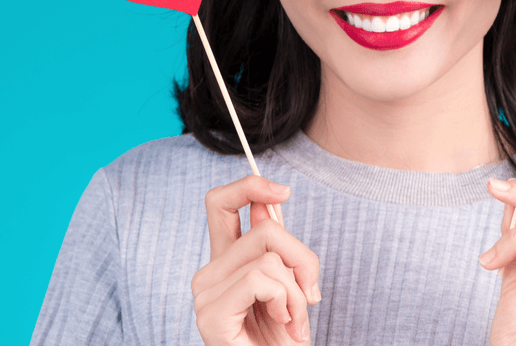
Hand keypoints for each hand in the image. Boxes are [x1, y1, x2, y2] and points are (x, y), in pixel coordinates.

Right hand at [192, 175, 321, 344]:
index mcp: (223, 263)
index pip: (220, 203)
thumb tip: (271, 204)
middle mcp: (207, 275)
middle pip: (263, 228)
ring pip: (269, 255)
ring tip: (292, 320)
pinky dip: (285, 300)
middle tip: (311, 292)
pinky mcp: (211, 315)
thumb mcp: (288, 286)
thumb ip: (277, 248)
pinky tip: (283, 325)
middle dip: (302, 255)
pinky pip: (261, 279)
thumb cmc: (283, 341)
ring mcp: (204, 295)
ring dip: (297, 290)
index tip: (284, 191)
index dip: (250, 186)